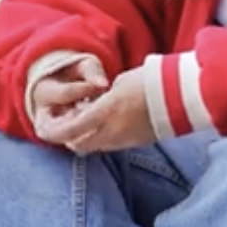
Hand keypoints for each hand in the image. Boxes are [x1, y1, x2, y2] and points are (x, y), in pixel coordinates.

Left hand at [36, 66, 155, 153]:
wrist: (183, 95)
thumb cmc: (152, 81)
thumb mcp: (121, 83)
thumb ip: (103, 97)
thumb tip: (96, 103)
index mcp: (106, 113)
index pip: (69, 130)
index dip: (52, 131)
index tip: (42, 127)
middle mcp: (112, 133)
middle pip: (77, 144)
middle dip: (67, 134)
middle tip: (67, 116)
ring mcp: (125, 141)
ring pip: (93, 145)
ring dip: (85, 134)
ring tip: (87, 113)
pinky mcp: (137, 142)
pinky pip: (110, 143)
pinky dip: (101, 134)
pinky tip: (107, 117)